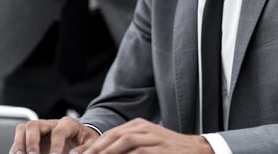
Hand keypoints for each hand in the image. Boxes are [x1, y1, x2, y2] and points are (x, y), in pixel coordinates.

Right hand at [10, 116, 98, 153]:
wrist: (80, 138)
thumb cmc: (85, 141)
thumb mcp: (91, 144)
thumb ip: (84, 149)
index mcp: (68, 124)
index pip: (59, 131)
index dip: (56, 145)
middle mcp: (50, 124)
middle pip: (35, 125)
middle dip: (31, 142)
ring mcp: (40, 130)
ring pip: (24, 129)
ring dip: (20, 144)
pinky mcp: (32, 138)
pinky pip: (20, 138)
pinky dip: (16, 148)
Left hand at [80, 118, 212, 153]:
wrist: (197, 151)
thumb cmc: (169, 150)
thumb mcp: (148, 143)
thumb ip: (129, 148)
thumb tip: (108, 152)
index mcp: (138, 125)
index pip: (110, 133)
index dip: (94, 144)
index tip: (80, 153)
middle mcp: (143, 128)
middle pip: (113, 135)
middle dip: (96, 147)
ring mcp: (152, 137)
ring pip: (124, 141)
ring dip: (107, 151)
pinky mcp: (159, 148)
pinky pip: (138, 152)